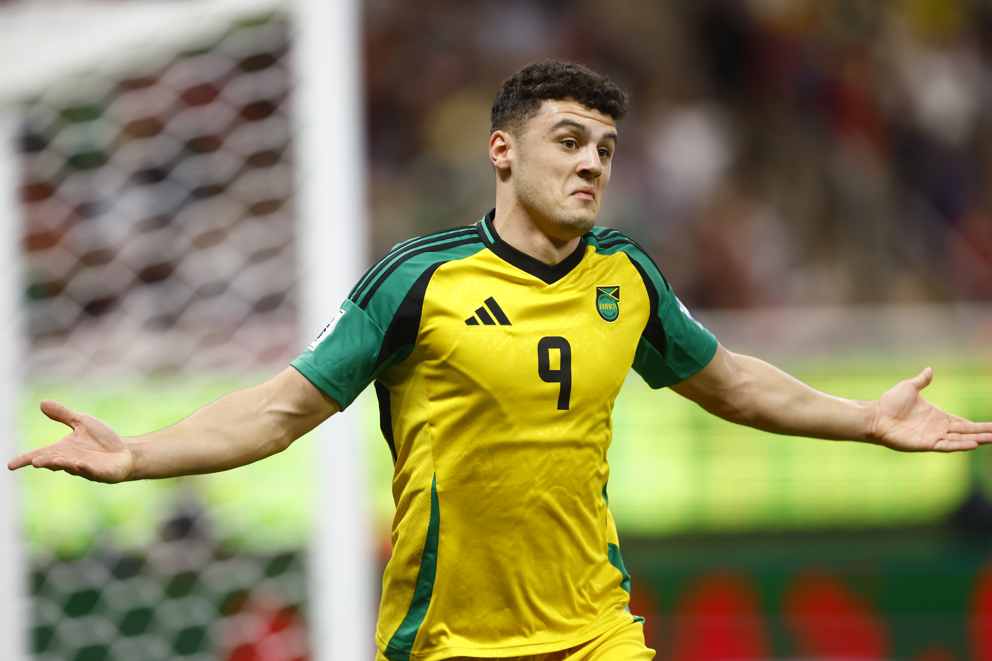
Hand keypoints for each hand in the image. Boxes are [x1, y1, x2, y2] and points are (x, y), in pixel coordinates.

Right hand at [6, 399, 134, 482]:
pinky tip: (79, 464)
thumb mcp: (82, 423)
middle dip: (44, 462)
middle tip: (35, 461)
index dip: (25, 460)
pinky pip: (91, 472)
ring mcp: (85, 468)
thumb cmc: (102, 440)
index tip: (10, 465)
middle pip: (53, 462)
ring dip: (63, 465)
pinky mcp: (101, 473)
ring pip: (70, 468)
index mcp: (62, 450)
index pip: (40, 454)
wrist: (125, 452)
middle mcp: (70, 460)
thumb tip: (42, 402)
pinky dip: (84, 468)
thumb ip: (63, 415)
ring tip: (55, 461)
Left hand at [870, 368, 991, 451]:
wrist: (875, 415)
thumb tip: (929, 370)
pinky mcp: (926, 444)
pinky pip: (947, 445)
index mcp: (937, 416)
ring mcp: (933, 437)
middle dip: (984, 432)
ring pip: (961, 439)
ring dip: (977, 439)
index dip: (978, 425)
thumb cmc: (889, 402)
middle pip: (967, 431)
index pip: (963, 422)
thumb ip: (922, 381)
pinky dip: (960, 445)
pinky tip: (974, 444)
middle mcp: (938, 428)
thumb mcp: (909, 387)